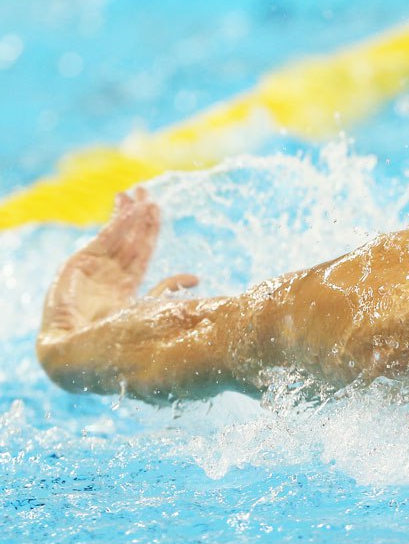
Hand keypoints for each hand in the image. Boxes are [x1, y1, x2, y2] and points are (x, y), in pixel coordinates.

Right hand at [41, 187, 195, 335]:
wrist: (76, 349)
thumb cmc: (113, 339)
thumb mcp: (147, 312)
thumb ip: (166, 291)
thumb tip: (196, 278)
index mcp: (124, 288)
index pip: (141, 254)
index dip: (149, 233)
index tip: (158, 213)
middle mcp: (109, 276)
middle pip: (128, 240)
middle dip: (139, 217)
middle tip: (149, 194)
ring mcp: (94, 268)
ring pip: (117, 236)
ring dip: (128, 214)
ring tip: (139, 194)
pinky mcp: (80, 262)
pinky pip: (104, 238)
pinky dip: (117, 222)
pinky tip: (128, 207)